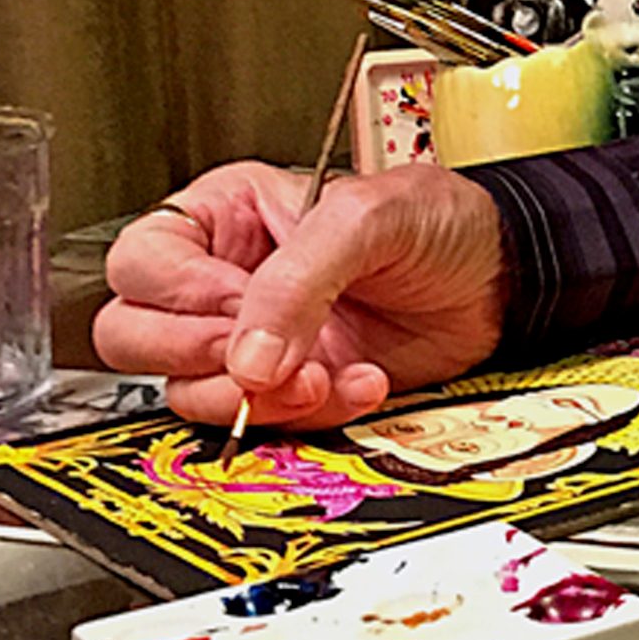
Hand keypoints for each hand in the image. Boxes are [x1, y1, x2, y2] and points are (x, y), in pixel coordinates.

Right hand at [94, 162, 509, 431]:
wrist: (503, 279)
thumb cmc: (443, 220)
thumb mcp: (369, 216)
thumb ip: (299, 277)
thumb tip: (246, 358)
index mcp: (228, 216)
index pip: (142, 261)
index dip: (177, 295)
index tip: (236, 305)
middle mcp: (225, 280)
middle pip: (135, 336)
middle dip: (198, 357)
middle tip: (264, 356)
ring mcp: (254, 341)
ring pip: (191, 392)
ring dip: (256, 397)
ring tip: (323, 375)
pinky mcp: (291, 389)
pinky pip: (260, 424)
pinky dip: (309, 416)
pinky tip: (362, 383)